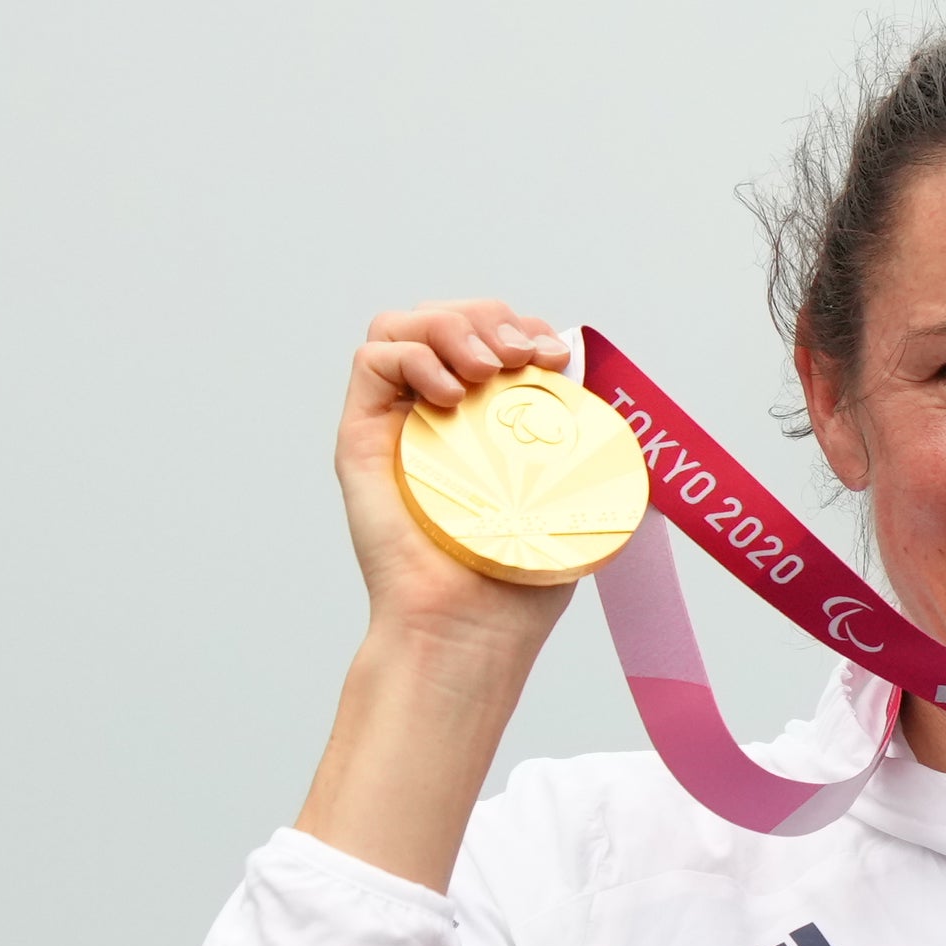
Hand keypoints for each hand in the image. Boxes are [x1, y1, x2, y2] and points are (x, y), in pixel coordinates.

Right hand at [333, 301, 583, 656]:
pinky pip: (372, 358)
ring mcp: (395, 423)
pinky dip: (412, 355)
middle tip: (520, 358)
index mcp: (483, 423)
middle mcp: (434, 415)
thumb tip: (584, 371)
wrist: (466, 626)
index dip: (521, 327)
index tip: (554, 355)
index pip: (490, 338)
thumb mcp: (566, 493)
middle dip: (490, 319)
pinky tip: (448, 396)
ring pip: (405, 325)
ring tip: (486, 369)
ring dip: (451, 326)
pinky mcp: (361, 436)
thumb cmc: (516, 580)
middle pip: (449, 319)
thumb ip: (573, 433)